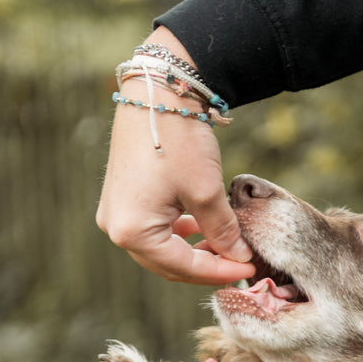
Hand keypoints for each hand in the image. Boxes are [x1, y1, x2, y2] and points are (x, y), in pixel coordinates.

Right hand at [96, 28, 254, 284]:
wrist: (157, 90)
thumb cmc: (177, 139)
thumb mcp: (206, 191)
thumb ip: (223, 231)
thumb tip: (238, 257)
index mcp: (131, 230)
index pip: (182, 266)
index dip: (219, 271)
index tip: (248, 270)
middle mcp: (116, 227)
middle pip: (167, 263)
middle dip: (205, 265)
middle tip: (238, 263)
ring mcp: (114, 213)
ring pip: (160, 248)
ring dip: (192, 250)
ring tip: (224, 247)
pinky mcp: (121, 199)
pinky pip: (152, 229)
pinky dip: (178, 234)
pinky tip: (201, 228)